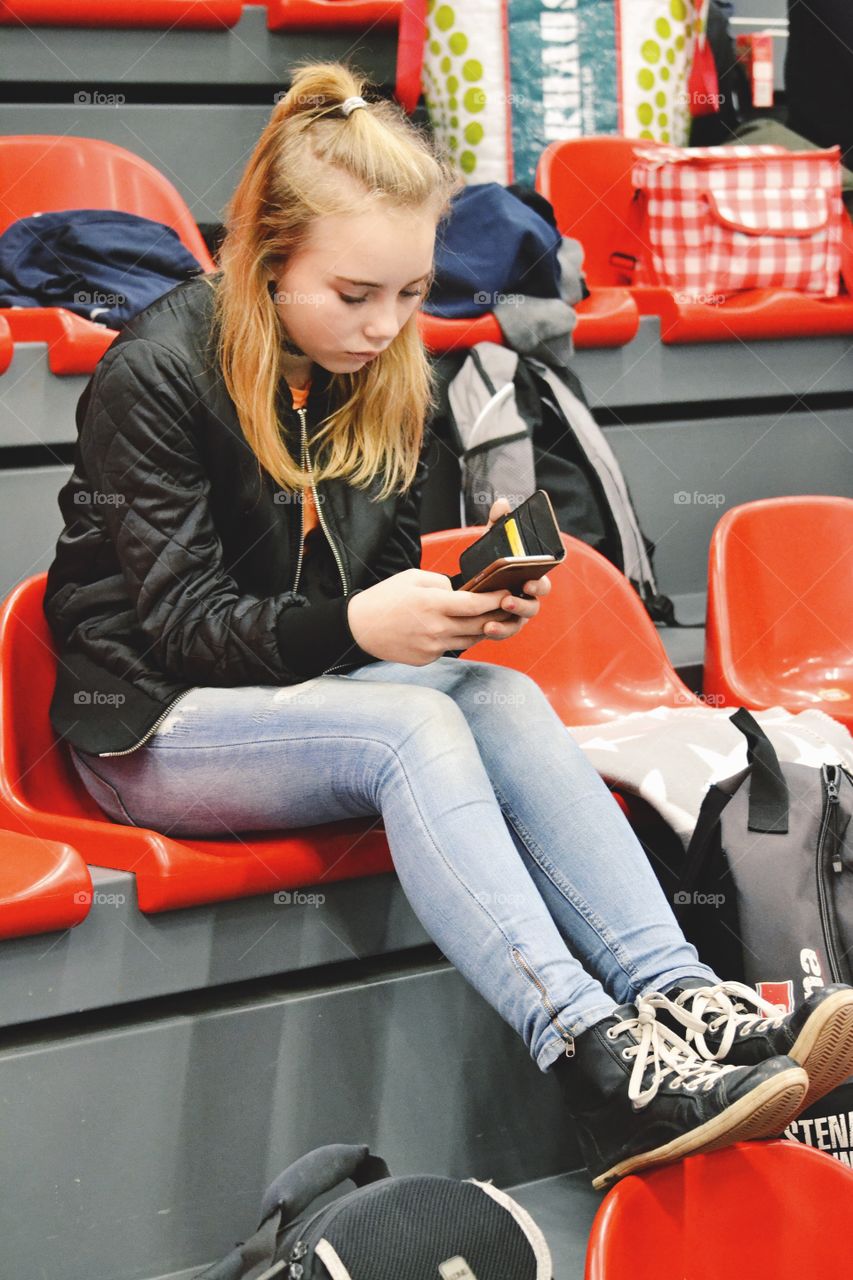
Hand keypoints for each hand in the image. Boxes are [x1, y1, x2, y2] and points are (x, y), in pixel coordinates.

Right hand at [346, 568, 511, 664]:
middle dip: (498, 615)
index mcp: (433, 604)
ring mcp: (432, 647)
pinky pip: (452, 648)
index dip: (496, 599)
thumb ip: (442, 582)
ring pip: (470, 640)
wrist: (359, 628)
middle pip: (479, 625)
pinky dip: (461, 638)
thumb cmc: (385, 598)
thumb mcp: (413, 577)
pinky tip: (464, 629)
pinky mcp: (427, 659)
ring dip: (484, 629)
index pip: (475, 604)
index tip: (508, 593)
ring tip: (494, 618)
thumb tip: (461, 592)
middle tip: (511, 607)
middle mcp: (436, 628)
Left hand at [478, 496, 550, 641]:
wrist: (469, 583)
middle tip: (508, 599)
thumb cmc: (489, 562)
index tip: (528, 581)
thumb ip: (498, 524)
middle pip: (533, 605)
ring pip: (520, 621)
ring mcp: (516, 615)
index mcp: (530, 578)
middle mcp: (527, 598)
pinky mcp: (503, 626)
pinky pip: (504, 632)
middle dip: (522, 604)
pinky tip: (486, 628)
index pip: (543, 582)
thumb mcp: (491, 542)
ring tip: (493, 615)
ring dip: (508, 620)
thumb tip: (502, 505)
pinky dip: (497, 631)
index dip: (539, 583)